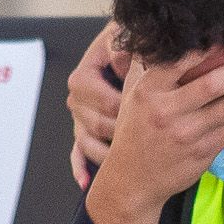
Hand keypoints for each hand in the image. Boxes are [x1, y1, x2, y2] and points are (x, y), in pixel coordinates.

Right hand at [65, 21, 125, 188]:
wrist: (118, 59)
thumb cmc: (125, 49)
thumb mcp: (124, 41)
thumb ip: (126, 45)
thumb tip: (132, 52)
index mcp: (83, 76)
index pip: (94, 92)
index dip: (116, 101)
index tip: (139, 108)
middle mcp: (77, 100)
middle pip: (93, 122)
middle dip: (118, 131)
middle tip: (146, 139)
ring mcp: (79, 121)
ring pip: (86, 142)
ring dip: (105, 154)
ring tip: (127, 162)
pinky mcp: (83, 136)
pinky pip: (77, 155)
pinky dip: (79, 169)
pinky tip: (85, 182)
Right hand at [83, 44, 223, 223]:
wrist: (133, 180)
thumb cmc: (135, 129)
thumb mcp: (131, 93)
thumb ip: (147, 64)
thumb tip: (163, 31)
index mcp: (149, 91)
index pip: (180, 61)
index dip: (209, 47)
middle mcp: (168, 111)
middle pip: (214, 84)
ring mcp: (189, 133)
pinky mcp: (206, 151)